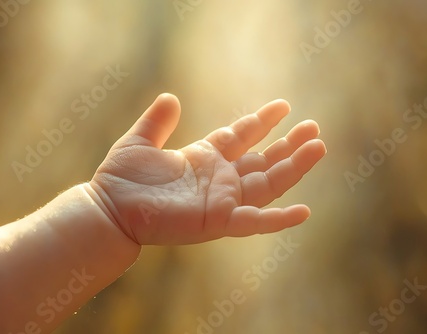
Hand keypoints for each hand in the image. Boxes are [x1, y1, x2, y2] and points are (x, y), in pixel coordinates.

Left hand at [90, 94, 325, 244]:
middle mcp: (218, 179)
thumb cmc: (121, 178)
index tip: (284, 106)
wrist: (108, 208)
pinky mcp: (218, 221)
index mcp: (204, 157)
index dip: (263, 121)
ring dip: (294, 168)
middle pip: (263, 159)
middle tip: (314, 127)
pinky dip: (279, 219)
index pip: (242, 136)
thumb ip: (157, 120)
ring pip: (267, 184)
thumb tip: (170, 97)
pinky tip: (304, 211)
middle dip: (289, 144)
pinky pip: (255, 222)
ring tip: (318, 147)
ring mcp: (221, 200)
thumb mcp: (140, 140)